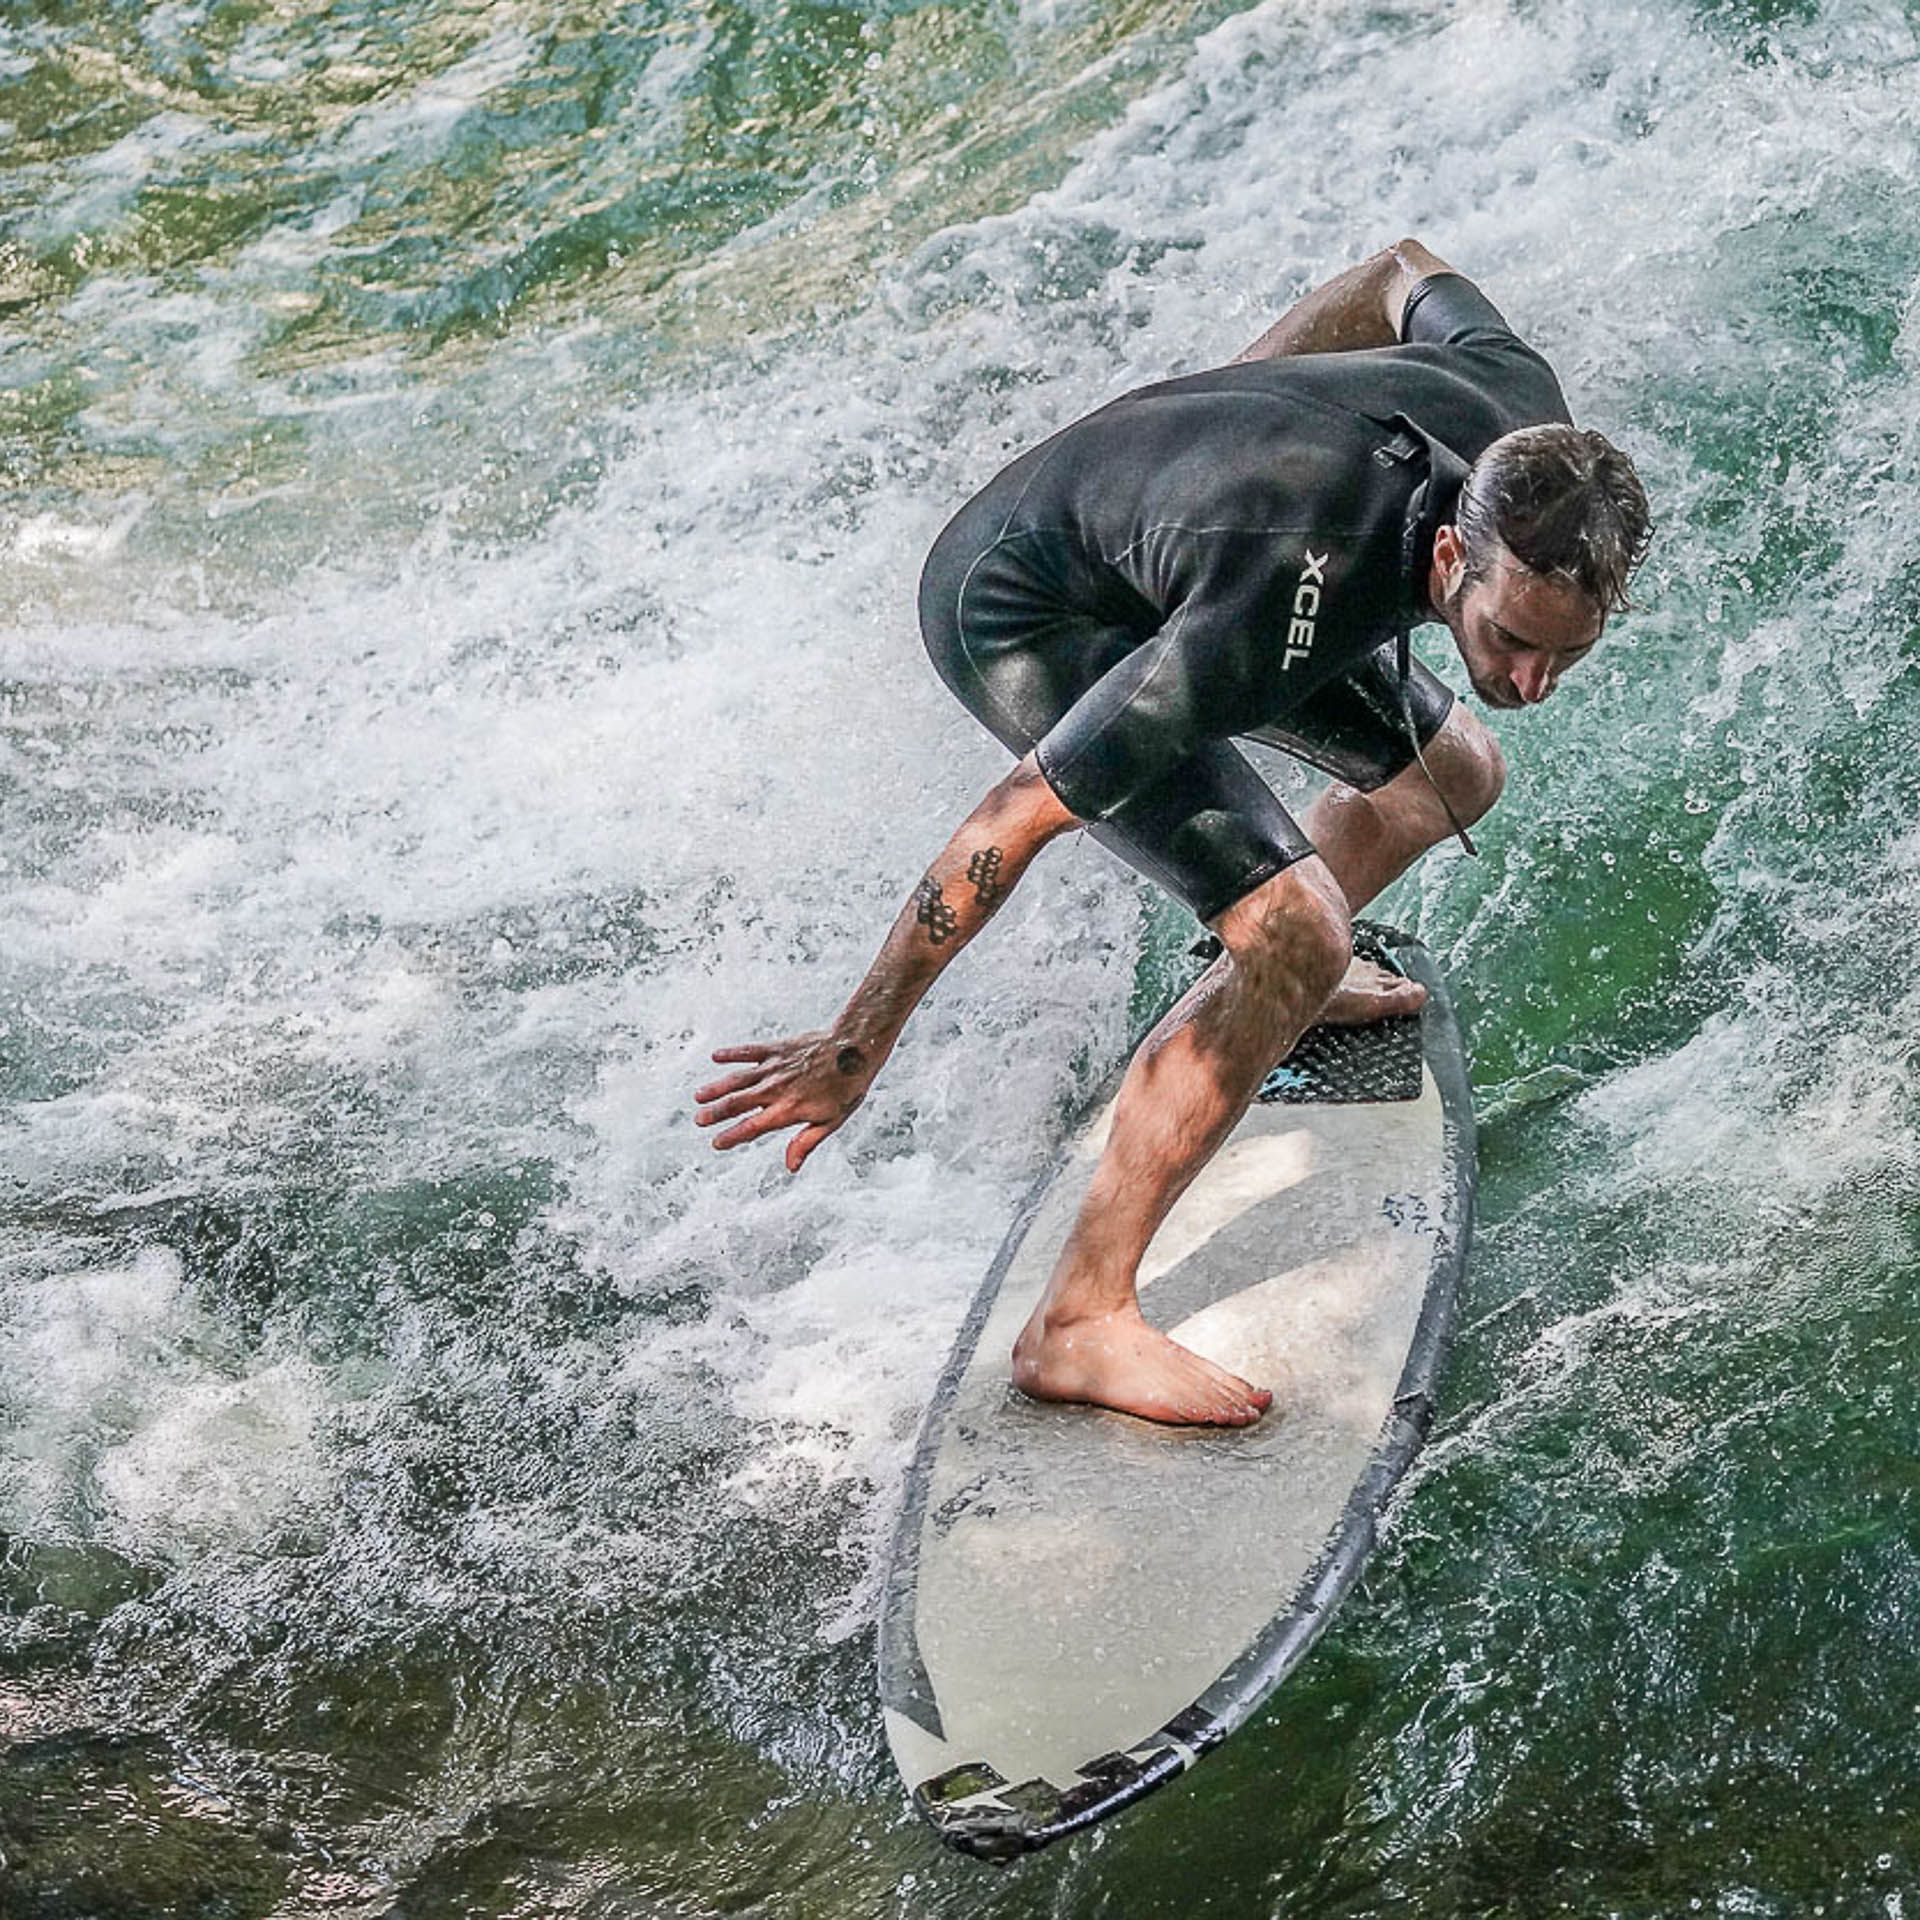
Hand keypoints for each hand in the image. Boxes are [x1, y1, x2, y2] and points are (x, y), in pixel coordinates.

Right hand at [693, 1031, 883, 1172]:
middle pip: (738, 1103)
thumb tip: (791, 1167)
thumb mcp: (833, 1120)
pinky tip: (715, 1057)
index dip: (732, 1136)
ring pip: (738, 1079)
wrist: (855, 1047)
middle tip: (698, 1121)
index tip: (716, 1143)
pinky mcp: (777, 1048)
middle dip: (715, 1113)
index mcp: (789, 1109)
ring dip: (716, 1088)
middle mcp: (776, 1089)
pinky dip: (731, 1054)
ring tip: (699, 1096)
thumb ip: (807, 1142)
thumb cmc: (847, 1086)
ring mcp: (774, 1067)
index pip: (753, 1127)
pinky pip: (748, 1051)